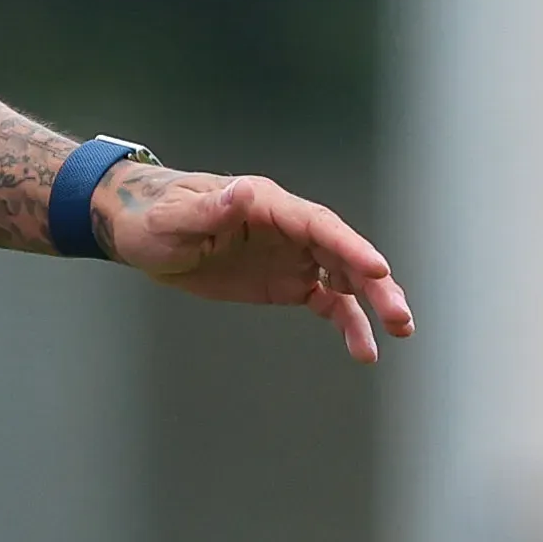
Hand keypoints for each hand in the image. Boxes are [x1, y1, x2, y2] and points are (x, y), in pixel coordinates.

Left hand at [101, 165, 415, 353]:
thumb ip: (210, 209)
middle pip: (343, 253)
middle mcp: (289, 227)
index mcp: (266, 205)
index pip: (319, 225)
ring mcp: (292, 254)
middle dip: (374, 283)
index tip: (379, 270)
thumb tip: (242, 192)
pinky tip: (364, 349)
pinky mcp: (286, 281)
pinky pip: (327, 301)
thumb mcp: (173, 217)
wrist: (142, 233)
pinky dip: (347, 322)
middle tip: (400, 316)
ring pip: (344, 278)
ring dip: (372, 304)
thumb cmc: (153, 217)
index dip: (351, 247)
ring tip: (398, 333)